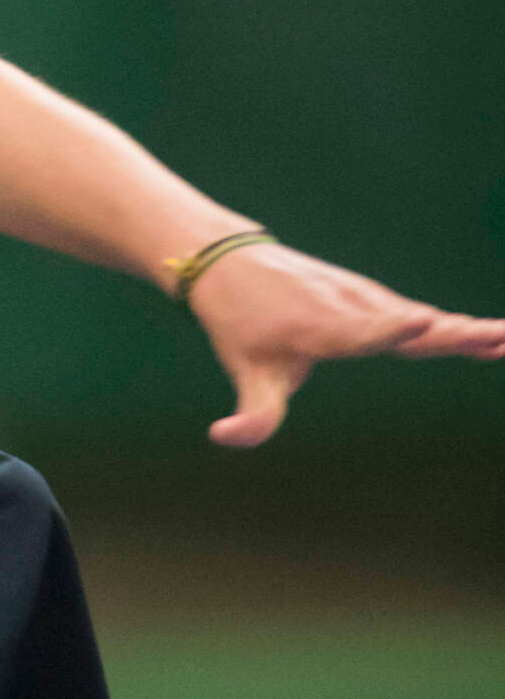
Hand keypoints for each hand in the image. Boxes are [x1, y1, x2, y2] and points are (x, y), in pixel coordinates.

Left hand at [188, 242, 504, 446]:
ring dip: (465, 329)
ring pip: (421, 318)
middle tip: (497, 337)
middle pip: (406, 323)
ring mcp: (365, 298)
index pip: (359, 331)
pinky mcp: (374, 298)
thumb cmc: (238, 321)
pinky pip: (418, 315)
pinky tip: (493, 337)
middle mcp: (349, 307)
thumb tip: (221, 437)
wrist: (228, 261)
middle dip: (451, 333)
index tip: (422, 322)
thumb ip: (252, 411)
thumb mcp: (243, 369)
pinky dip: (454, 326)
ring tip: (503, 338)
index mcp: (319, 326)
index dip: (391, 329)